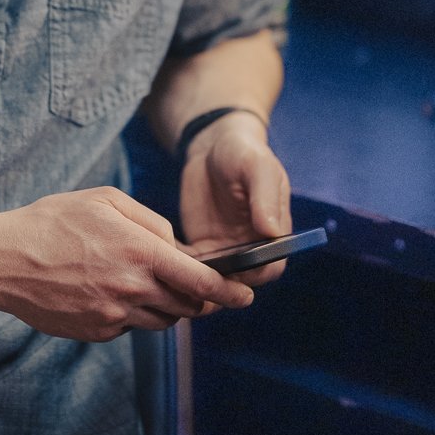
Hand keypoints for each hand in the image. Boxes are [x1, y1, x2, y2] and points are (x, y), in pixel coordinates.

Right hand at [0, 187, 254, 340]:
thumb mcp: (105, 200)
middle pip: (186, 307)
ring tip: (143, 285)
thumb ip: (150, 220)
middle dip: (196, 299)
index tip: (243, 296)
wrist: (4, 260)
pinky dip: (132, 314)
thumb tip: (176, 245)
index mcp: (140, 252)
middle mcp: (132, 288)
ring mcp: (114, 315)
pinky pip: (130, 327)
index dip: (228, 292)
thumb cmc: (53, 222)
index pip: (200, 282)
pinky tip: (109, 292)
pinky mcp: (97, 332)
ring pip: (161, 321)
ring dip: (166, 307)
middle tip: (192, 288)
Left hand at [180, 114, 292, 287]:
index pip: (270, 268)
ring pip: (213, 280)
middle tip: (194, 279)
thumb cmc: (243, 154)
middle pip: (240, 282)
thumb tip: (272, 232)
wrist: (214, 148)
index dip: (255, 274)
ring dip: (196, 281)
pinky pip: (191, 266)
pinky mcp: (202, 246)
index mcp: (273, 234)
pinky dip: (178, 266)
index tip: (232, 270)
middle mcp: (250, 247)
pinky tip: (161, 255)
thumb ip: (265, 198)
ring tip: (173, 271)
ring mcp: (225, 249)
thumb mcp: (257, 168)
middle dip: (220, 286)